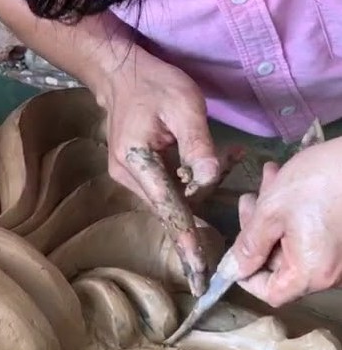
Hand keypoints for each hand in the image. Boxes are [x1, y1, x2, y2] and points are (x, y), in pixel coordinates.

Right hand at [94, 47, 219, 294]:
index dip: (186, 240)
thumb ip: (198, 145)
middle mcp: (128, 176)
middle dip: (206, 191)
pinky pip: (169, 188)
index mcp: (137, 161)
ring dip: (201, 183)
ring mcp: (129, 176)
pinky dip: (191, 178)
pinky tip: (208, 157)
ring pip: (174, 198)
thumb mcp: (184, 106)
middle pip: (175, 205)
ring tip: (225, 152)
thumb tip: (210, 179)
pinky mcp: (136, 173)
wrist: (120, 75)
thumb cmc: (152, 85)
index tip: (197, 274)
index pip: (168, 208)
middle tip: (230, 157)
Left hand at [232, 138, 341, 306]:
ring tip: (267, 180)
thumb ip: (249, 245)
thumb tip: (232, 271)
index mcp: (311, 273)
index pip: (271, 293)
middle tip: (249, 199)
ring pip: (291, 241)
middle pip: (278, 264)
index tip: (234, 249)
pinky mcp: (340, 236)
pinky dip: (291, 210)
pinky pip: (308, 231)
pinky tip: (280, 179)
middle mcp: (330, 272)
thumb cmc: (317, 184)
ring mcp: (338, 254)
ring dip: (271, 212)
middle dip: (257, 231)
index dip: (246, 274)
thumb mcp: (271, 213)